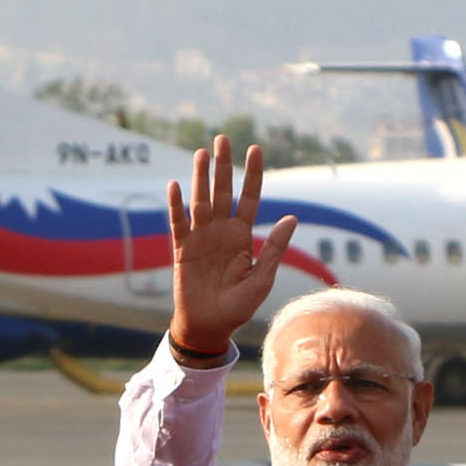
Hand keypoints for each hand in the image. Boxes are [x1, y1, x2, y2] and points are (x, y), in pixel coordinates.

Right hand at [165, 134, 297, 361]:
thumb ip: (274, 248)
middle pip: (223, 192)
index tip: (255, 149)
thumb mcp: (262, 278)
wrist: (210, 327)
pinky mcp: (182, 249)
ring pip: (200, 200)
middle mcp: (221, 231)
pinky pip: (178, 223)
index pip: (249, 198)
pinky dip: (175, 205)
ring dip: (200, 177)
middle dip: (223, 166)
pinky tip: (174, 185)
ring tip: (202, 153)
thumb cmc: (238, 306)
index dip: (252, 174)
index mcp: (242, 236)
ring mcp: (200, 238)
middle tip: (223, 138)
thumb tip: (291, 218)